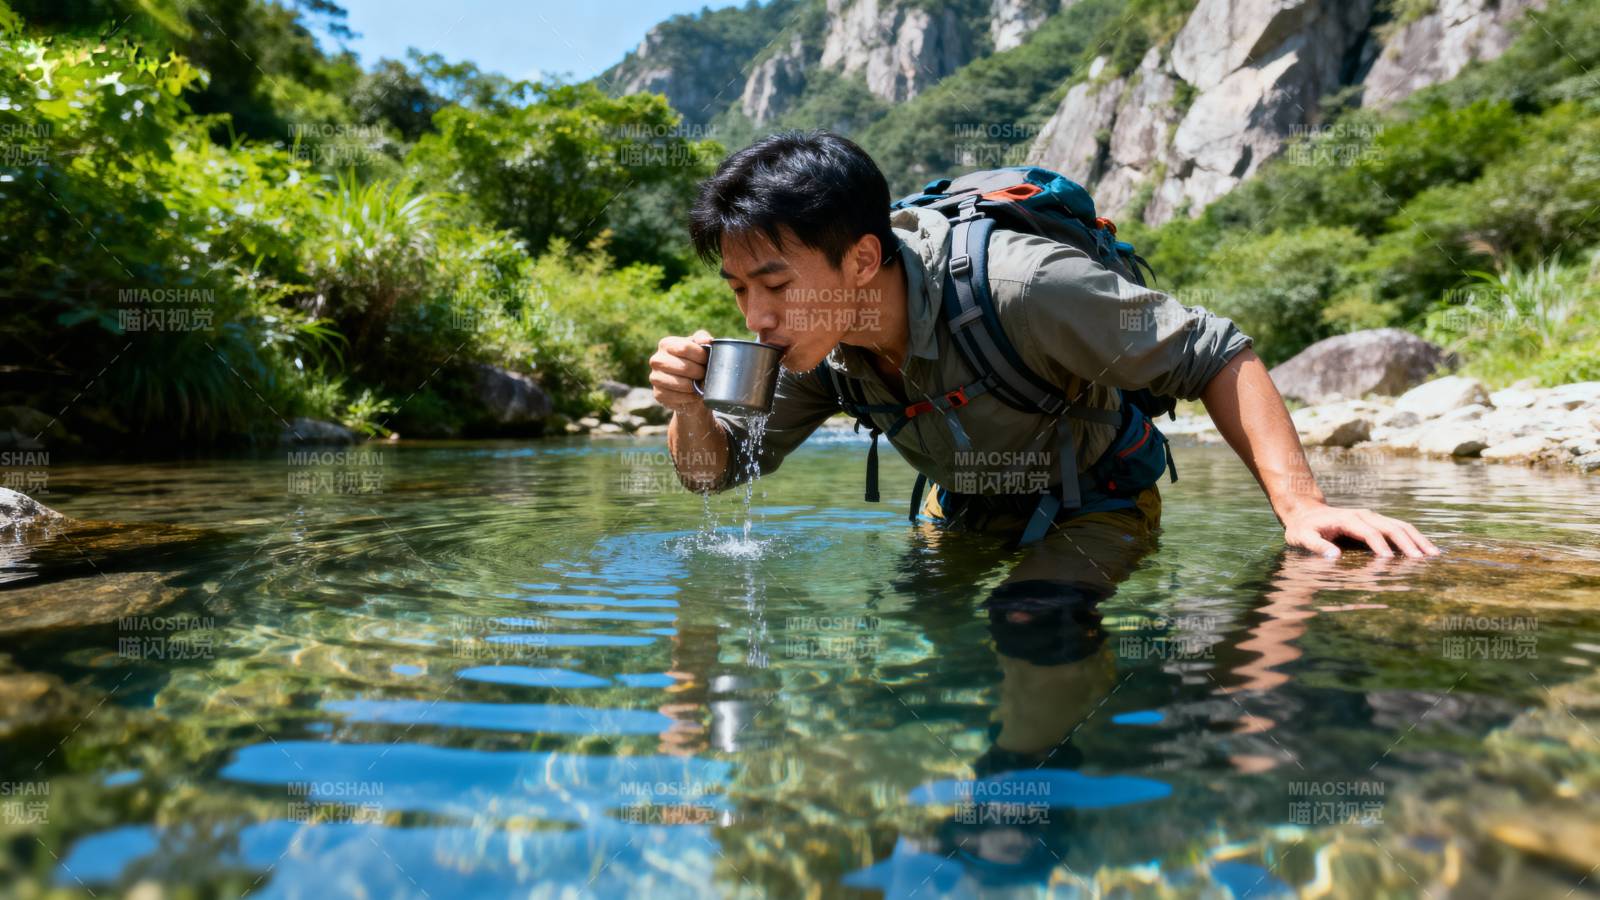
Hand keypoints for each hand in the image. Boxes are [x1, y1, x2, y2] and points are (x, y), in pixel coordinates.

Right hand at [649, 329, 713, 415]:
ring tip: (701, 385)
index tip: (707, 361)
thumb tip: (706, 341)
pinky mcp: (658, 394)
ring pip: (681, 384)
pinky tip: (694, 394)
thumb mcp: (700, 346)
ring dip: (695, 386)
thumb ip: (703, 339)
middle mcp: (656, 360)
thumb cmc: (696, 361)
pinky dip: (690, 397)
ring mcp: (655, 377)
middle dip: (700, 373)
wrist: (690, 384)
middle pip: (684, 367)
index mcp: (666, 344)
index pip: (685, 348)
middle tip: (706, 375)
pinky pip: (677, 397)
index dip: (701, 356)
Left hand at [1282, 503, 1439, 558]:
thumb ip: (1316, 546)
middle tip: (1421, 560)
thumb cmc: (1303, 528)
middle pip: (1391, 527)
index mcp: (1348, 519)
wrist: (1305, 511)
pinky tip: (1425, 548)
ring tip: (1433, 554)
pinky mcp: (1377, 521)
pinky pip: (1399, 527)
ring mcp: (1373, 517)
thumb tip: (1334, 557)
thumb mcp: (1302, 537)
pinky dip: (1414, 537)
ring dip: (1417, 539)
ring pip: (1400, 526)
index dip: (1379, 546)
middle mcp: (1364, 515)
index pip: (1369, 532)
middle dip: (1407, 543)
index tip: (1389, 560)